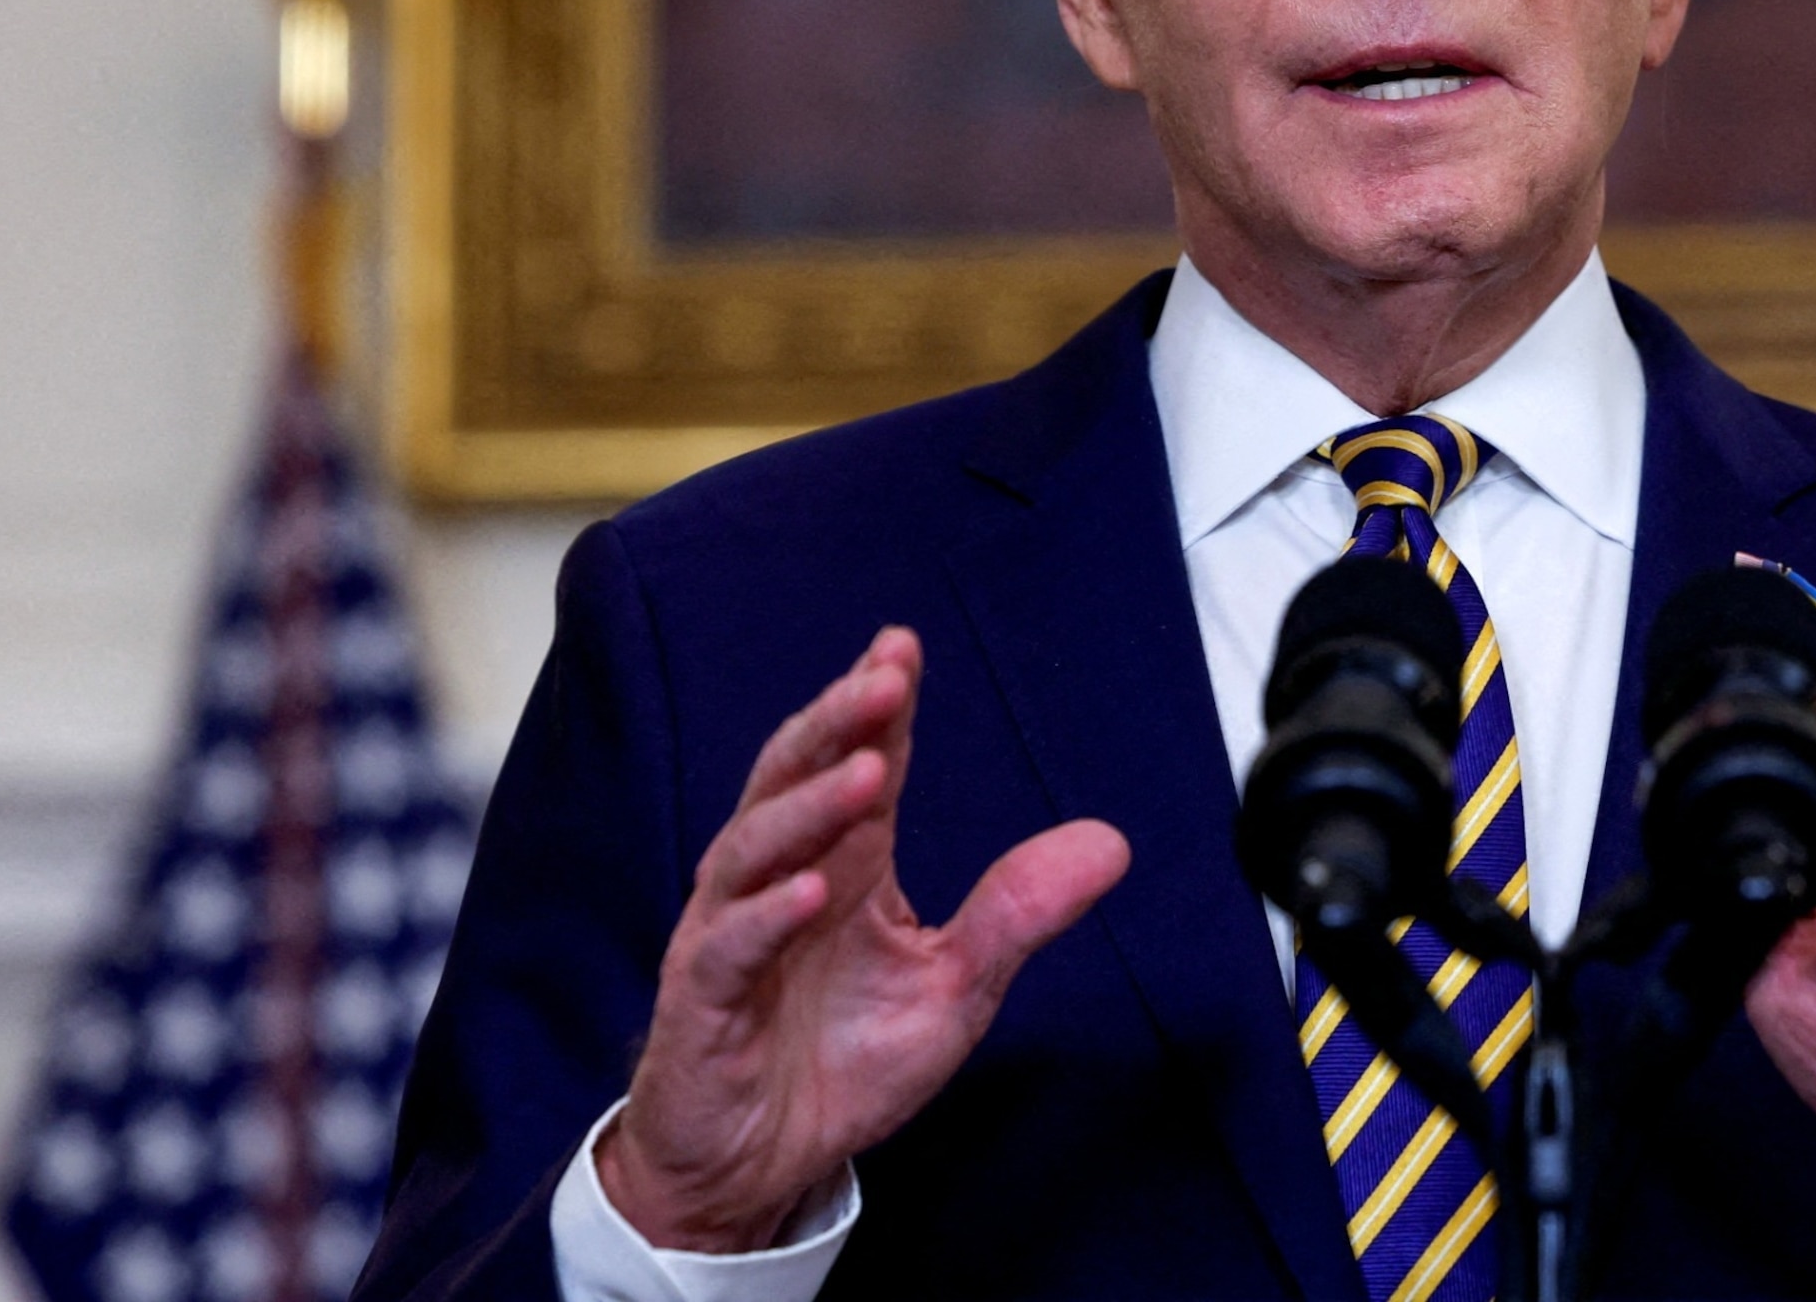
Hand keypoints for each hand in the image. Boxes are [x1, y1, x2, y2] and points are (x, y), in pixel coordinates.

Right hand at [597, 627, 1130, 1250]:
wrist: (760, 1169)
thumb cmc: (843, 1062)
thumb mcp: (955, 989)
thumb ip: (1018, 913)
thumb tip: (1114, 842)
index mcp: (843, 865)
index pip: (857, 763)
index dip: (876, 706)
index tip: (903, 645)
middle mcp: (780, 881)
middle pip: (796, 778)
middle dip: (838, 723)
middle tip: (885, 677)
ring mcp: (732, 935)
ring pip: (754, 847)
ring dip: (808, 806)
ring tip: (868, 771)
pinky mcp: (701, 1003)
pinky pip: (728, 948)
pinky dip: (765, 917)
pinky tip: (808, 892)